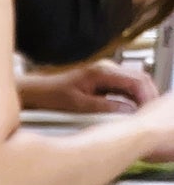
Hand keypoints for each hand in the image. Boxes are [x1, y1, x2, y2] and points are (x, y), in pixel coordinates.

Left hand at [18, 60, 157, 114]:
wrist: (34, 92)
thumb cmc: (49, 95)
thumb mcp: (78, 105)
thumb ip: (105, 107)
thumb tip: (128, 112)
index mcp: (102, 71)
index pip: (137, 80)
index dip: (148, 97)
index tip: (150, 112)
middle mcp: (106, 69)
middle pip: (140, 79)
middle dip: (149, 97)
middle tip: (150, 115)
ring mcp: (104, 74)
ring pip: (133, 83)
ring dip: (141, 98)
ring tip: (143, 116)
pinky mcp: (101, 81)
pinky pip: (123, 88)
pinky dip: (132, 99)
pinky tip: (131, 112)